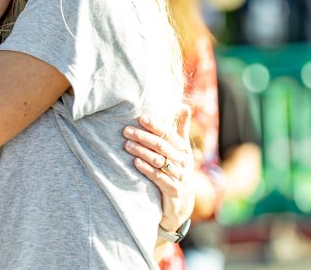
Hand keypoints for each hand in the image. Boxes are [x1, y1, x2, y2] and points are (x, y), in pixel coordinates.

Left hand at [123, 109, 194, 232]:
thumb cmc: (177, 171)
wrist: (181, 205)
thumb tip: (184, 106)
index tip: (140, 118)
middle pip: (162, 146)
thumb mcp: (181, 151)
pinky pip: (159, 178)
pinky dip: (147, 169)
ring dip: (142, 151)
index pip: (169, 134)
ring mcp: (179, 177)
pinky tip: (135, 162)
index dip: (155, 126)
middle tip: (126, 131)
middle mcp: (183, 162)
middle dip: (143, 137)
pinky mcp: (173, 191)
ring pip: (159, 161)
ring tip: (126, 145)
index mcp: (184, 150)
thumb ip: (180, 130)